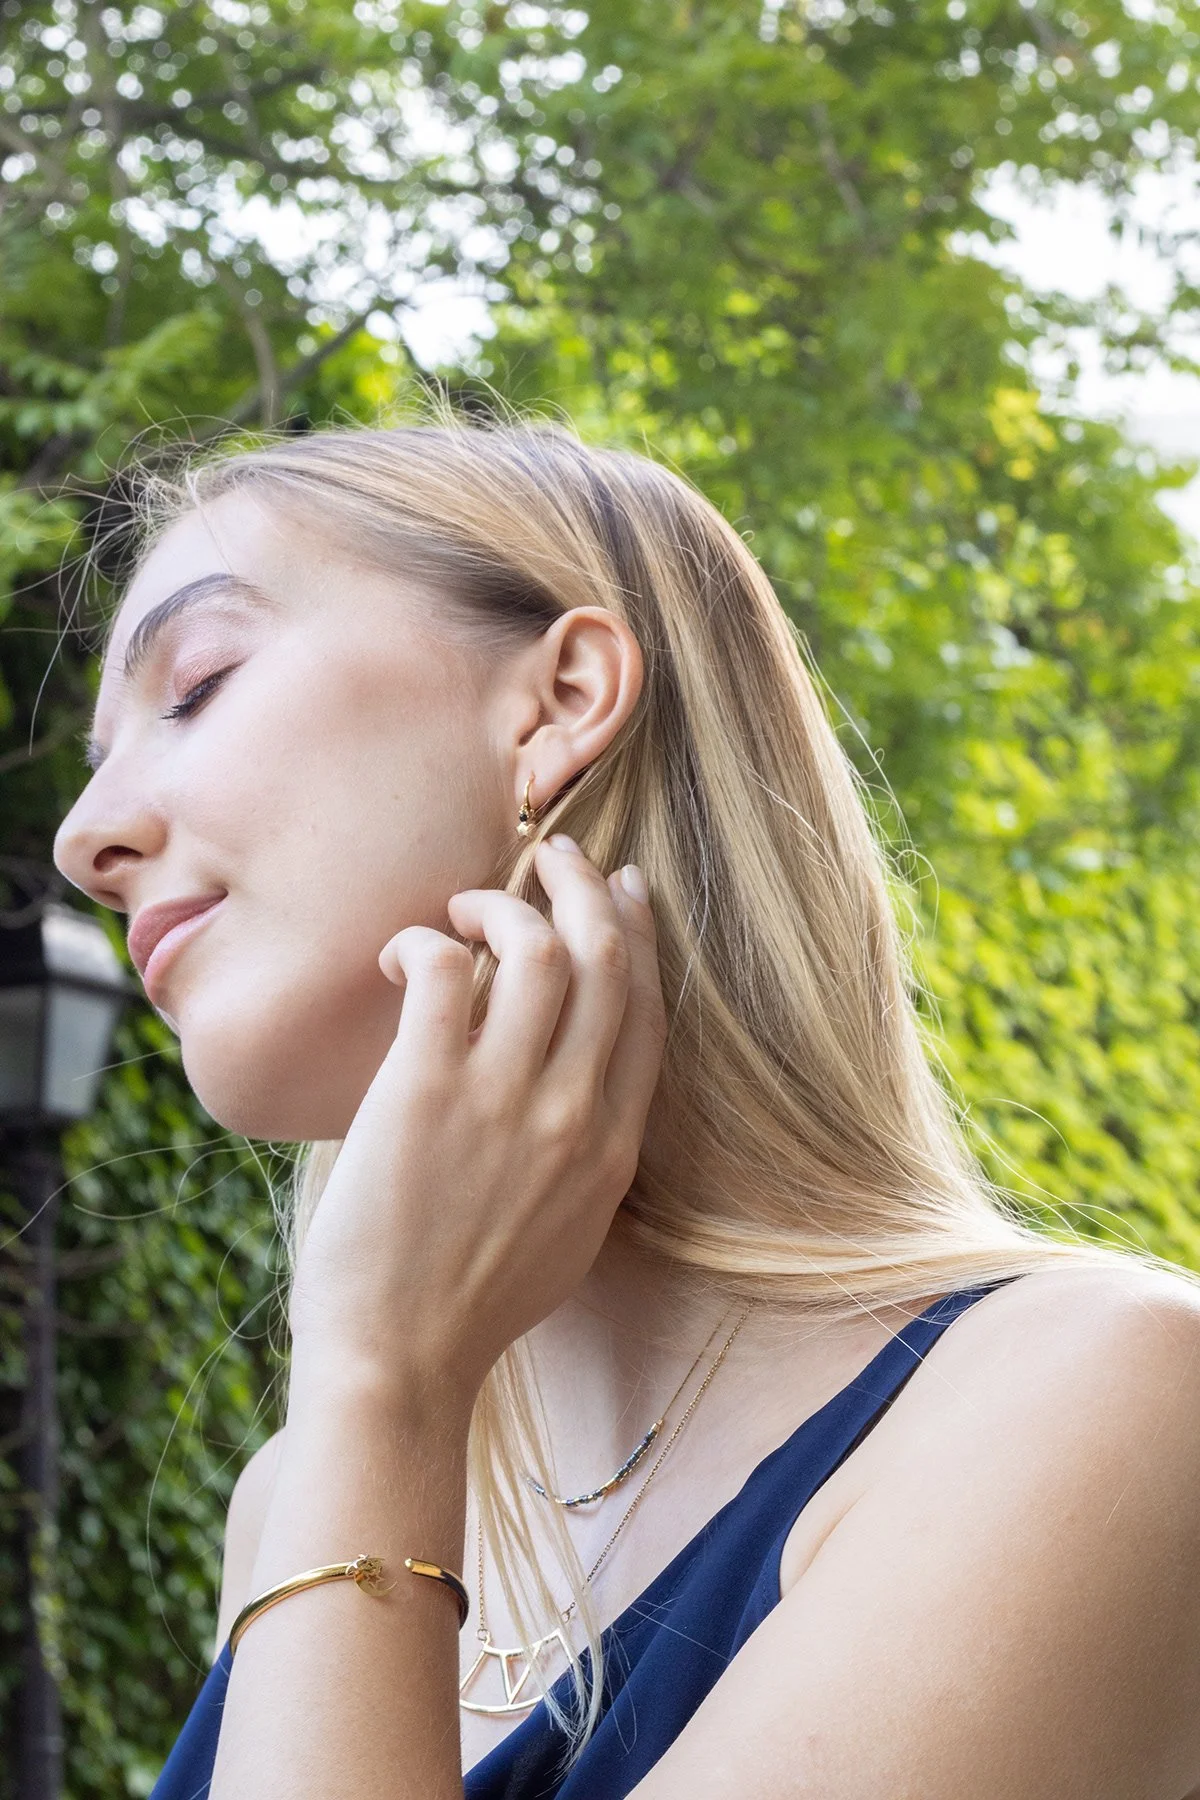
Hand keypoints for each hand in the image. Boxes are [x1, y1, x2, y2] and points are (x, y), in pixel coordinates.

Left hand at [286, 839, 667, 1408]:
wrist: (399, 1364)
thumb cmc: (470, 1306)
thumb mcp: (570, 1234)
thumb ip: (586, 1156)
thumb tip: (574, 1091)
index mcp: (613, 1147)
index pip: (647, 1010)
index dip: (639, 935)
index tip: (623, 889)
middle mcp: (574, 1113)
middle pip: (606, 959)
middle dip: (584, 887)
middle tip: (554, 858)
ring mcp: (503, 1099)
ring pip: (538, 949)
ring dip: (504, 904)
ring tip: (466, 906)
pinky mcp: (425, 1089)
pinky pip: (445, 970)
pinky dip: (426, 941)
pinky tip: (406, 957)